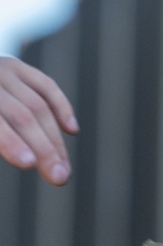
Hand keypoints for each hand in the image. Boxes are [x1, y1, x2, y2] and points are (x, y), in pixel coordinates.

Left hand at [0, 57, 77, 184]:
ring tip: (65, 170)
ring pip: (39, 106)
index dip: (11, 142)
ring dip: (56, 141)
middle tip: (60, 178)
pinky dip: (62, 108)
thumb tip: (26, 159)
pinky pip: (47, 87)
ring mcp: (4, 71)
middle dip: (44, 149)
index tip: (29, 163)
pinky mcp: (19, 68)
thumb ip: (0, 139)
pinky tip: (72, 130)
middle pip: (22, 116)